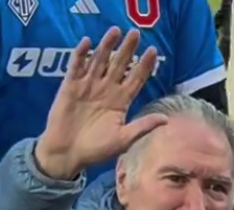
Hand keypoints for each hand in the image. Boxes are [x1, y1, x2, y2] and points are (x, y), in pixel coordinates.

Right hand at [34, 27, 168, 179]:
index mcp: (121, 101)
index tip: (153, 51)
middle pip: (120, 65)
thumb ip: (142, 126)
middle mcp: (106, 89)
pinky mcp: (70, 86)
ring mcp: (88, 86)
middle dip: (128, 49)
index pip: (136, 78)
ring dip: (107, 46)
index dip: (144, 65)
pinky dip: (81, 54)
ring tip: (115, 31)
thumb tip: (166, 119)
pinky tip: (87, 42)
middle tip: (135, 33)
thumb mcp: (123, 139)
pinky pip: (76, 66)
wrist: (67, 153)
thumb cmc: (96, 149)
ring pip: (100, 61)